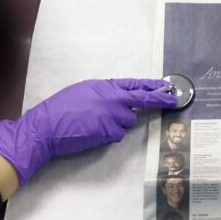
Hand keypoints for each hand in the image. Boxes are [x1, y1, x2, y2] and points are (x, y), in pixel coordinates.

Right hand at [0, 78, 177, 184]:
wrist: (47, 127)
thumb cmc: (60, 108)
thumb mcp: (83, 91)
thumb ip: (103, 93)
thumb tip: (117, 99)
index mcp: (105, 86)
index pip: (134, 84)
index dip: (151, 85)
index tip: (165, 86)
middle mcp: (112, 98)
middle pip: (142, 100)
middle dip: (159, 100)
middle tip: (173, 101)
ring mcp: (112, 115)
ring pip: (127, 121)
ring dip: (118, 123)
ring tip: (95, 123)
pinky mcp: (109, 131)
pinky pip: (117, 134)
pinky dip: (108, 135)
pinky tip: (93, 132)